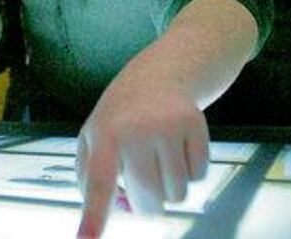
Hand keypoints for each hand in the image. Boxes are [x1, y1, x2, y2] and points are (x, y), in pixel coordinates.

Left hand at [75, 76, 208, 238]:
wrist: (159, 74)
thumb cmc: (119, 118)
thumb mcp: (93, 139)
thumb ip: (91, 179)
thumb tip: (119, 210)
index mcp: (103, 135)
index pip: (97, 184)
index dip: (93, 216)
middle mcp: (134, 131)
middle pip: (147, 201)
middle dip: (146, 203)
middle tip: (142, 178)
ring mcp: (167, 126)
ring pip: (177, 194)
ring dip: (170, 188)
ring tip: (158, 157)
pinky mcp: (195, 124)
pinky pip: (199, 178)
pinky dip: (191, 171)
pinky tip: (178, 146)